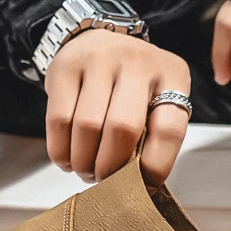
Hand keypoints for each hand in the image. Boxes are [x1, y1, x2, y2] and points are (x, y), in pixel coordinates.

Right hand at [44, 30, 190, 186]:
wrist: (101, 42)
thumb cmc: (134, 88)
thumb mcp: (156, 104)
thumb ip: (154, 140)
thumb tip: (139, 188)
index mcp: (172, 76)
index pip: (168, 131)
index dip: (154, 168)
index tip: (141, 187)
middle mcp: (138, 62)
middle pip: (122, 129)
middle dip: (111, 168)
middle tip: (106, 182)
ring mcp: (100, 59)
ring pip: (87, 127)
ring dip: (84, 163)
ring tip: (87, 171)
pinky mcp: (65, 66)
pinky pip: (58, 119)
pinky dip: (61, 150)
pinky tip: (68, 159)